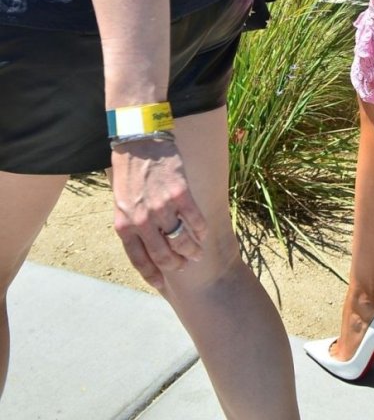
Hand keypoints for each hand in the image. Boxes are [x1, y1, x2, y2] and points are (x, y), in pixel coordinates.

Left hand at [111, 138, 206, 290]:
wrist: (138, 140)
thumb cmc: (128, 170)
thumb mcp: (121, 202)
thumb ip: (132, 223)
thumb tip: (147, 244)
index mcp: (124, 225)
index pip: (140, 261)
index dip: (154, 275)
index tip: (163, 282)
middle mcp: (142, 221)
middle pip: (164, 256)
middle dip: (177, 264)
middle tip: (185, 265)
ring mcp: (161, 208)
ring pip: (182, 241)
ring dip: (192, 250)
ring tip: (197, 252)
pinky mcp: (180, 193)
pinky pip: (195, 220)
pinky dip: (201, 229)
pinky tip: (203, 232)